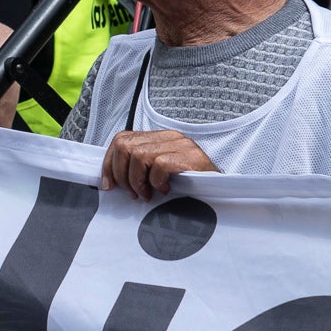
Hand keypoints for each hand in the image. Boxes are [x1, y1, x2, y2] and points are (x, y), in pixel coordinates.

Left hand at [100, 130, 216, 200]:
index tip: (109, 184)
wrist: (221, 190)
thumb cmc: (190, 186)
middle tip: (133, 193)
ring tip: (148, 194)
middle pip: (125, 146)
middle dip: (122, 174)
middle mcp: (169, 137)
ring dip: (138, 181)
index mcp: (159, 138)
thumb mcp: (159, 174)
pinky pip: (159, 165)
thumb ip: (138, 170)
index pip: (122, 139)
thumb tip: (111, 181)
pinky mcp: (189, 156)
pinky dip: (156, 181)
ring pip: (138, 155)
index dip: (109, 163)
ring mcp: (180, 145)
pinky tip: (164, 190)